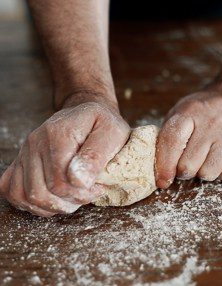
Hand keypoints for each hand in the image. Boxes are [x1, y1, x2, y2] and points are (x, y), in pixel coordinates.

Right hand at [0, 99, 129, 216]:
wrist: (86, 113)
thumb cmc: (102, 124)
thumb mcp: (113, 133)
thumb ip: (96, 156)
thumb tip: (79, 181)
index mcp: (58, 133)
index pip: (60, 181)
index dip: (81, 193)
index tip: (99, 186)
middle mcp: (35, 141)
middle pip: (41, 193)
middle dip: (69, 202)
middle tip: (88, 192)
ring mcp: (25, 151)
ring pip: (25, 197)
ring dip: (52, 206)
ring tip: (73, 196)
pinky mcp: (20, 161)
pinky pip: (12, 191)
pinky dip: (31, 203)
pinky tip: (53, 197)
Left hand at [156, 83, 221, 187]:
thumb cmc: (206, 111)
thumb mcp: (183, 112)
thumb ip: (168, 135)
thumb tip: (157, 170)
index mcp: (190, 111)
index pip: (172, 141)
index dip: (164, 165)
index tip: (162, 181)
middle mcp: (211, 122)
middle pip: (188, 165)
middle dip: (185, 170)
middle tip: (191, 161)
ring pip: (208, 174)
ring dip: (206, 172)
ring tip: (209, 157)